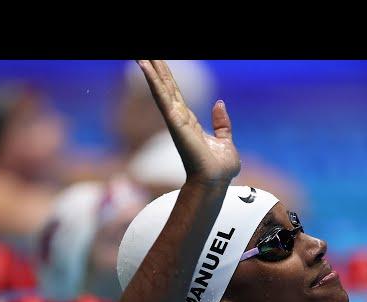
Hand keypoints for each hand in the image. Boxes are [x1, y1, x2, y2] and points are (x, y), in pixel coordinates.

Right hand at [137, 60, 240, 183]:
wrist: (217, 182)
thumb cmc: (220, 169)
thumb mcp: (226, 141)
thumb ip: (221, 123)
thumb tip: (219, 104)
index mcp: (189, 121)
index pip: (175, 93)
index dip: (166, 76)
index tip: (158, 61)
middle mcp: (179, 118)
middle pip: (165, 86)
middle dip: (156, 68)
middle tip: (145, 54)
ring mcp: (175, 120)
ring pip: (161, 88)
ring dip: (150, 70)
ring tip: (141, 55)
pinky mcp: (176, 122)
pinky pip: (162, 97)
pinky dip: (153, 81)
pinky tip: (144, 66)